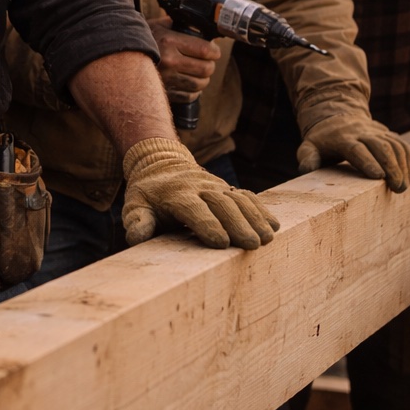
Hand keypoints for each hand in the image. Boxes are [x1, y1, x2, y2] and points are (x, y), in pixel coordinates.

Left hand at [121, 137, 279, 249]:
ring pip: (238, 198)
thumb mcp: (135, 205)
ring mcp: (216, 185)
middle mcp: (199, 186)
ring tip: (267, 239)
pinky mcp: (228, 188)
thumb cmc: (148, 194)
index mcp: (176, 193)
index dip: (207, 224)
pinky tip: (274, 225)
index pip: (193, 208)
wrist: (161, 164)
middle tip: (251, 245)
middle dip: (237, 224)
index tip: (221, 242)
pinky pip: (247, 196)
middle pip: (221, 203)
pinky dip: (261, 209)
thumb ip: (137, 221)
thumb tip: (137, 237)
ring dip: (255, 218)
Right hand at [148, 18, 219, 99]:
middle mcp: (169, 61)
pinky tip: (189, 83)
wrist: (118, 57)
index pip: (206, 50)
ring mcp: (167, 79)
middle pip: (206, 68)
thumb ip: (177, 24)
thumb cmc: (141, 40)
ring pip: (200, 84)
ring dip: (203, 78)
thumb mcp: (157, 25)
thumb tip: (199, 25)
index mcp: (169, 41)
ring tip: (199, 72)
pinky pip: (189, 96)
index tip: (214, 51)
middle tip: (207, 61)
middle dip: (210, 65)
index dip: (214, 51)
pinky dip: (193, 91)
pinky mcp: (164, 93)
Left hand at [297, 113, 409, 192]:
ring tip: (403, 186)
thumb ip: (307, 157)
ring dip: (402, 165)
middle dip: (391, 167)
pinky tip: (409, 176)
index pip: (356, 149)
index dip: (368, 162)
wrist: (336, 116)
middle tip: (398, 187)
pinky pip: (402, 144)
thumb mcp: (309, 147)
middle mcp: (361, 132)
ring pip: (394, 144)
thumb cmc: (322, 140)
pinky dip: (408, 160)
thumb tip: (307, 169)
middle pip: (380, 146)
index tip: (379, 177)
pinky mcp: (387, 133)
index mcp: (341, 138)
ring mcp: (376, 131)